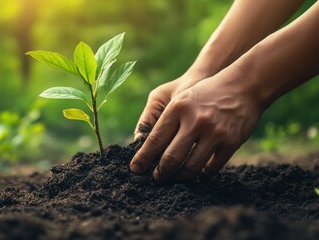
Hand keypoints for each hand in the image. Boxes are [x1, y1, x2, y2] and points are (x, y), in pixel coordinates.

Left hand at [130, 66, 262, 183]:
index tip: (135, 169)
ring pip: (191, 167)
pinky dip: (202, 173)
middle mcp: (195, 120)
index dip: (143, 158)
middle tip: (156, 179)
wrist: (244, 85)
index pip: (154, 140)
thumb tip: (144, 145)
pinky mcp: (231, 142)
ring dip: (180, 177)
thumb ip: (162, 119)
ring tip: (175, 178)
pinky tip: (198, 172)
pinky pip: (212, 167)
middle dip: (160, 173)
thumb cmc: (204, 93)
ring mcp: (215, 132)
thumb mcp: (179, 98)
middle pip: (171, 158)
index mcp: (178, 108)